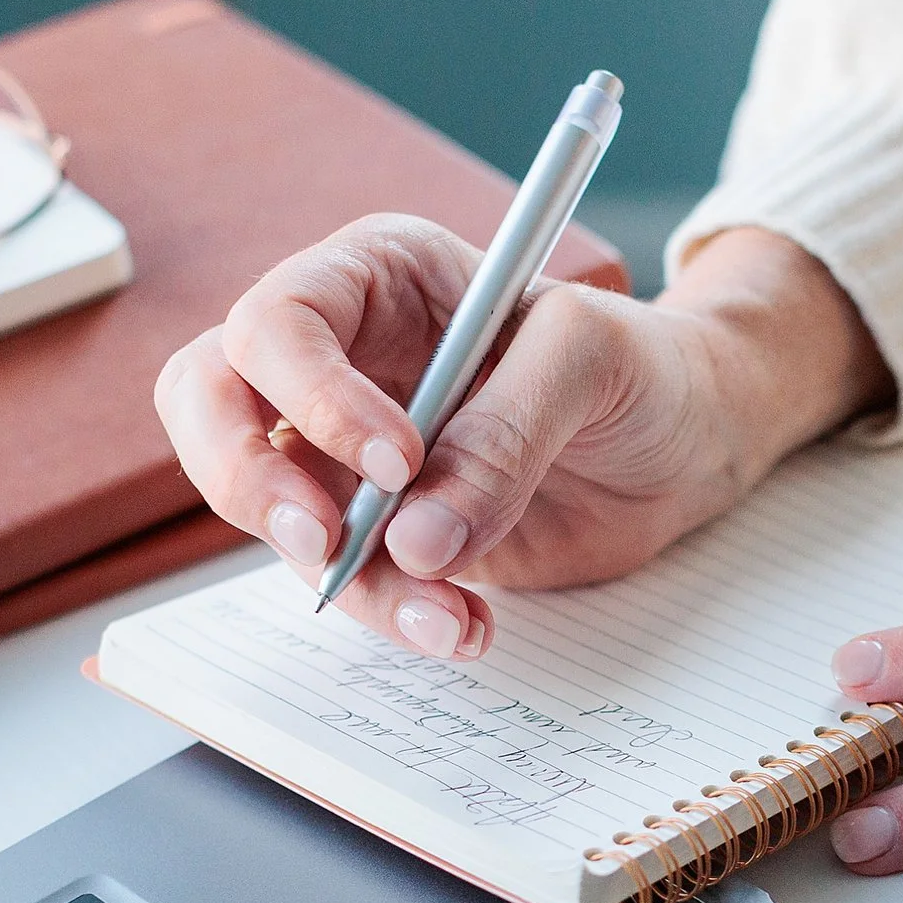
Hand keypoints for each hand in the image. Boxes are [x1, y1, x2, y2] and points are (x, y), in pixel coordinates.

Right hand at [155, 216, 886, 657]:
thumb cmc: (642, 363)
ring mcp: (345, 452)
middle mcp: (338, 358)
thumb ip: (507, 431)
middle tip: (324, 543)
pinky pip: (345, 579)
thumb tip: (416, 538)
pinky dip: (394, 614)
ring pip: (276, 514)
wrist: (690, 443)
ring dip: (351, 580)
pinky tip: (465, 625)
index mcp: (375, 277)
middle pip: (212, 405)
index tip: (399, 462)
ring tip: (452, 617)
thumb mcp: (591, 359)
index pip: (278, 322)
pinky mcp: (380, 531)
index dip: (312, 395)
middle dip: (249, 482)